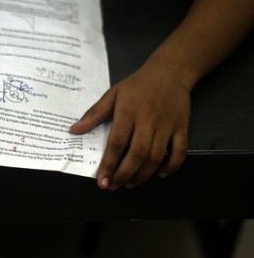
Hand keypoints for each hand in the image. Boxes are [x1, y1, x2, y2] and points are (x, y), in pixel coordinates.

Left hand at [70, 63, 189, 189]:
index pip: (117, 143)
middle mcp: (148, 120)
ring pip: (156, 157)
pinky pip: (180, 152)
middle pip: (137, 154)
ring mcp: (167, 125)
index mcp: (128, 111)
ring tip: (129, 184)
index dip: (109, 164)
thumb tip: (74, 130)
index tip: (101, 180)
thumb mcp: (113, 94)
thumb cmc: (137, 85)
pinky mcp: (182, 127)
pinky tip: (159, 174)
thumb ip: (94, 114)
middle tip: (114, 186)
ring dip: (143, 175)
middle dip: (124, 174)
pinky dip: (171, 166)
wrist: (170, 71)